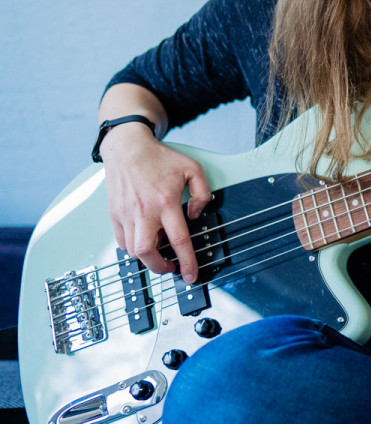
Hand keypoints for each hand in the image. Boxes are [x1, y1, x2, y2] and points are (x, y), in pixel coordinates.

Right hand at [101, 124, 212, 283]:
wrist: (127, 147)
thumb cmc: (160, 158)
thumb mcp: (193, 169)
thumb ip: (202, 193)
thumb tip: (194, 215)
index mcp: (165, 202)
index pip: (178, 240)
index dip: (187, 262)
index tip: (191, 276)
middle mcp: (143, 212)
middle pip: (146, 252)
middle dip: (160, 267)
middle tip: (171, 267)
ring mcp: (125, 214)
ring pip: (132, 249)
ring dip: (147, 257)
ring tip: (160, 253)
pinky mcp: (114, 214)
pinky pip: (121, 241)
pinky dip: (132, 247)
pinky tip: (144, 241)